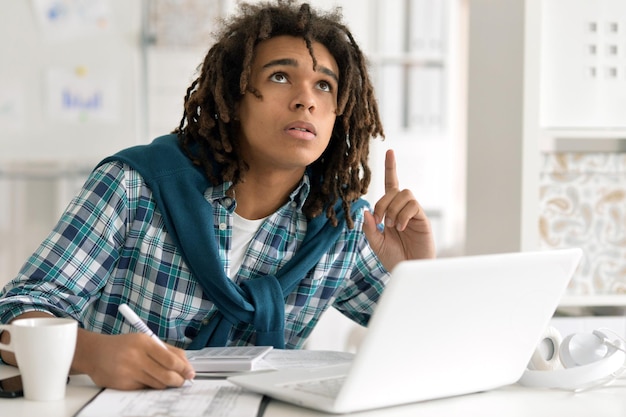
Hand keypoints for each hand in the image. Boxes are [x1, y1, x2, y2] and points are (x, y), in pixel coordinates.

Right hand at [73, 330, 194, 389]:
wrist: (95, 354)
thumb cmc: (124, 346)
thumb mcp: (145, 340)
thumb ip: (166, 350)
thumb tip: (186, 365)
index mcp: (144, 342)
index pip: (171, 359)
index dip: (184, 368)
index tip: (191, 373)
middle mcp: (136, 357)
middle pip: (167, 375)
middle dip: (179, 380)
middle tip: (182, 381)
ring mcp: (129, 372)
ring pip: (158, 384)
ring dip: (166, 384)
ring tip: (167, 379)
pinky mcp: (123, 385)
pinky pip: (145, 389)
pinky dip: (151, 386)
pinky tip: (148, 379)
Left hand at [363, 149, 435, 271]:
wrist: (409, 269)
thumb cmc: (394, 258)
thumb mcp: (376, 244)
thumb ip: (369, 228)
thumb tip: (366, 211)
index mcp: (390, 211)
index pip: (391, 184)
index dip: (391, 168)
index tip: (390, 151)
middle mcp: (402, 208)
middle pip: (393, 190)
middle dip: (382, 203)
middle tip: (380, 222)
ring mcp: (413, 213)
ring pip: (404, 194)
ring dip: (393, 209)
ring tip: (392, 226)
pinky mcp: (422, 219)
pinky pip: (413, 205)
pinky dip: (403, 214)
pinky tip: (400, 227)